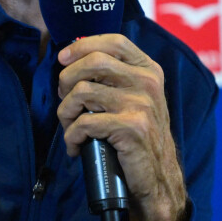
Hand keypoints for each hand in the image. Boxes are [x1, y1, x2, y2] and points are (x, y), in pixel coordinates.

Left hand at [57, 34, 187, 220]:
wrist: (158, 178)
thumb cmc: (136, 135)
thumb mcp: (134, 97)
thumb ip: (113, 76)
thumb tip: (73, 58)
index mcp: (148, 70)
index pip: (114, 42)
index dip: (83, 45)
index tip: (63, 58)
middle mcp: (147, 82)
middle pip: (93, 62)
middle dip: (67, 78)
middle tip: (63, 97)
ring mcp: (141, 104)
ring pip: (82, 92)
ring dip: (65, 112)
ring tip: (68, 126)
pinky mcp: (132, 128)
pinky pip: (84, 123)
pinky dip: (71, 136)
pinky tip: (76, 146)